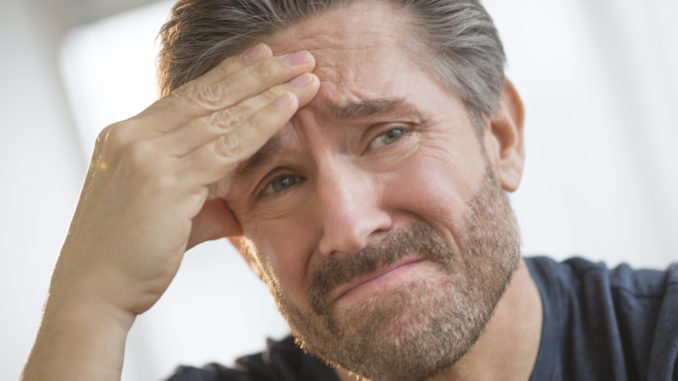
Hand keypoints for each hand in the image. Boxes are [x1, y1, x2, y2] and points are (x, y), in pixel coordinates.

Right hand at [51, 43, 318, 319]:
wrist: (93, 292)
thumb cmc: (128, 258)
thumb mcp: (167, 218)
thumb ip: (203, 206)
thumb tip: (237, 209)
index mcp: (128, 137)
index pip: (188, 97)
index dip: (229, 74)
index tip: (262, 57)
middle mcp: (134, 136)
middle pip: (208, 96)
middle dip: (258, 72)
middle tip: (298, 55)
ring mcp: (146, 155)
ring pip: (220, 115)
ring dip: (268, 91)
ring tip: (306, 76)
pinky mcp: (163, 180)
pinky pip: (224, 146)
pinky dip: (260, 123)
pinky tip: (287, 106)